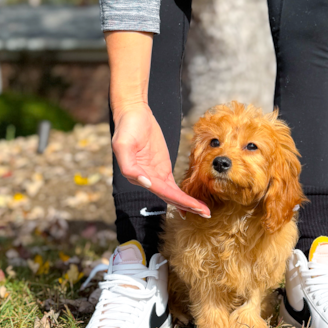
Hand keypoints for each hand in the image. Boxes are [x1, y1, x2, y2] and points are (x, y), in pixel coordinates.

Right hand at [112, 103, 210, 217]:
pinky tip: (192, 205)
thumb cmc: (127, 127)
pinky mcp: (162, 170)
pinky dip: (183, 197)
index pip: (161, 191)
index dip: (177, 200)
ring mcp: (155, 176)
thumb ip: (129, 166)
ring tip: (204, 212)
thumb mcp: (122, 144)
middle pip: (169, 197)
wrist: (134, 114)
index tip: (192, 207)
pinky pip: (174, 187)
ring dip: (188, 204)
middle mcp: (147, 180)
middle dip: (188, 206)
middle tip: (205, 213)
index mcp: (137, 175)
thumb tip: (145, 182)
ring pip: (173, 195)